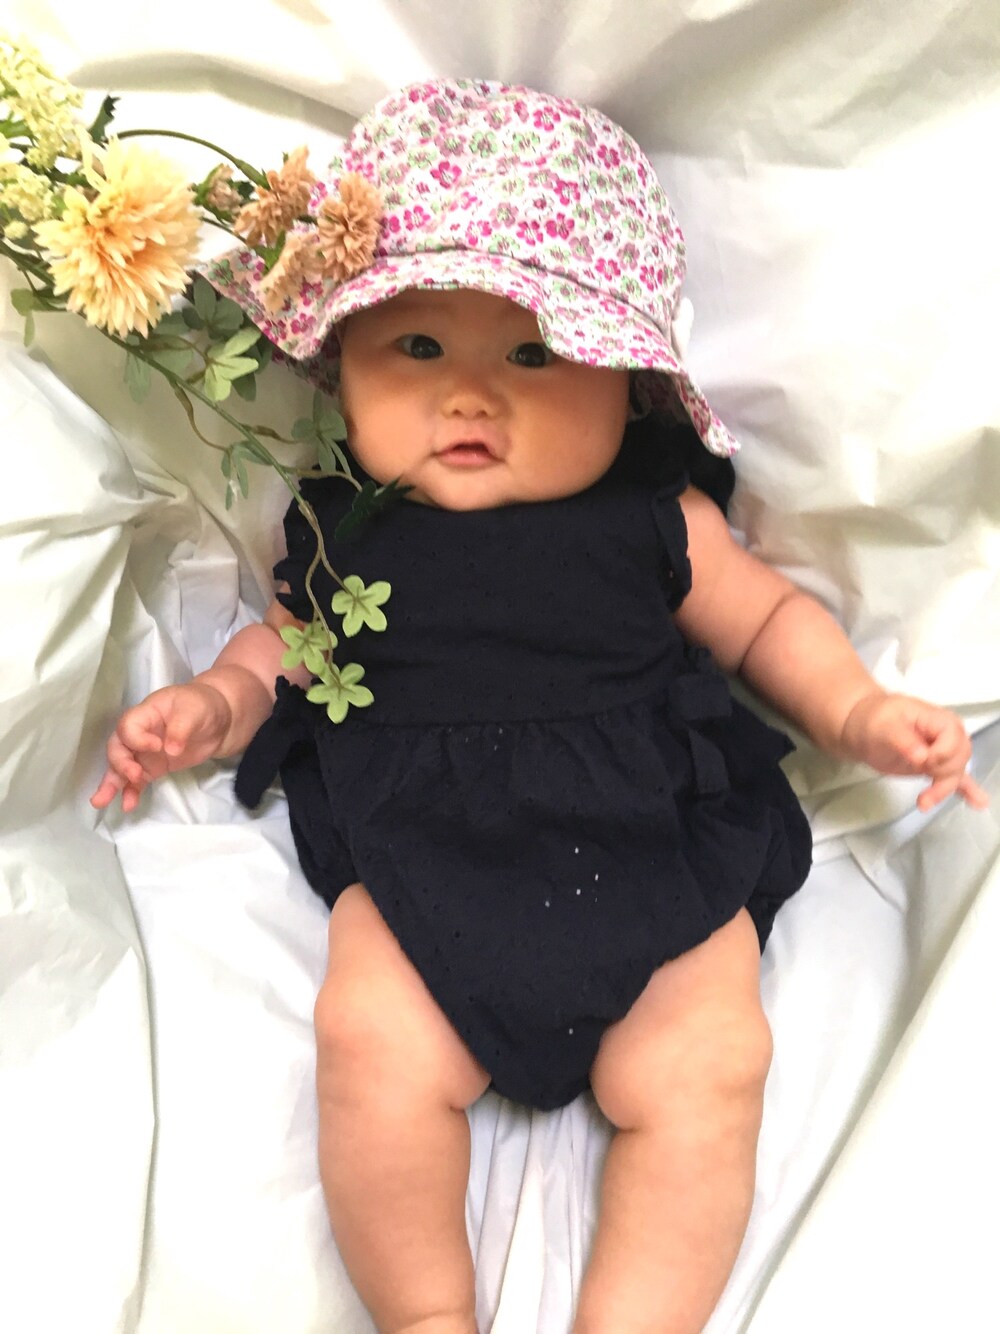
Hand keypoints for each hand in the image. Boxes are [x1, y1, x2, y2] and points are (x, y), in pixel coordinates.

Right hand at [90, 683, 232, 812]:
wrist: (219, 720)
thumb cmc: (202, 706)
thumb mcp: (194, 710)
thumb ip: (181, 728)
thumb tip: (170, 751)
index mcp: (146, 713)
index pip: (128, 726)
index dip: (137, 739)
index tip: (157, 746)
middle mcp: (139, 733)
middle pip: (118, 747)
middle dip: (120, 763)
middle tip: (134, 775)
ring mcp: (144, 752)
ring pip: (120, 767)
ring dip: (112, 784)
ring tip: (101, 801)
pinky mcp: (153, 767)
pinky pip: (136, 781)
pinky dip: (130, 792)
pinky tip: (127, 805)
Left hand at [840, 691, 989, 811]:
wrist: (862, 727)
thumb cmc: (873, 719)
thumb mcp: (884, 725)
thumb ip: (904, 740)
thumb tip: (921, 757)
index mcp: (939, 720)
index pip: (954, 740)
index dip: (941, 754)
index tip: (921, 761)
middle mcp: (946, 736)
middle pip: (959, 760)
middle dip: (943, 774)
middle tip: (919, 776)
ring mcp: (941, 753)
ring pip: (955, 773)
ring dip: (944, 790)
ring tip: (924, 802)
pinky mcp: (934, 767)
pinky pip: (955, 778)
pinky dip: (967, 790)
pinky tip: (978, 802)